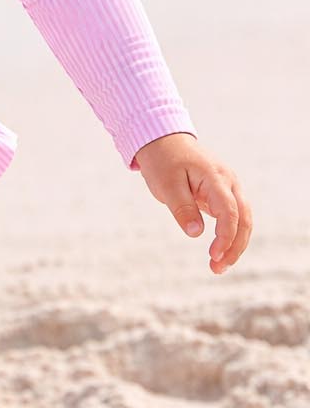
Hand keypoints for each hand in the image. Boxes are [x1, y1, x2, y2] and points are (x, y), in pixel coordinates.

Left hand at [132, 132, 251, 273]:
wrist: (163, 139)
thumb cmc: (163, 161)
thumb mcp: (166, 185)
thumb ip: (182, 208)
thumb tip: (196, 233)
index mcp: (215, 178)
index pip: (230, 211)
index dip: (225, 237)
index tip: (214, 256)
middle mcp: (229, 181)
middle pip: (244, 218)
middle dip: (235, 246)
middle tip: (218, 268)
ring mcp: (228, 185)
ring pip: (243, 218)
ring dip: (235, 243)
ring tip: (219, 265)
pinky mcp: (222, 191)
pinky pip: (234, 215)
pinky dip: (230, 234)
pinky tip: (219, 250)